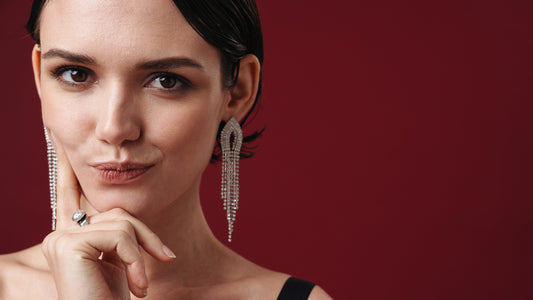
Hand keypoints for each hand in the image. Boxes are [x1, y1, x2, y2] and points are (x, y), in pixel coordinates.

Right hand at [41, 130, 174, 298]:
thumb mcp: (122, 261)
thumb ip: (119, 234)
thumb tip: (127, 218)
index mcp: (71, 237)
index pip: (69, 194)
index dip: (65, 165)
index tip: (58, 137)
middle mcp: (59, 235)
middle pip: (116, 211)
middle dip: (146, 237)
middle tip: (166, 258)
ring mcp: (60, 239)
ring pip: (122, 221)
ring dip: (145, 251)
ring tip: (142, 284)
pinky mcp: (67, 245)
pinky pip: (120, 235)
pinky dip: (138, 259)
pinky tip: (137, 286)